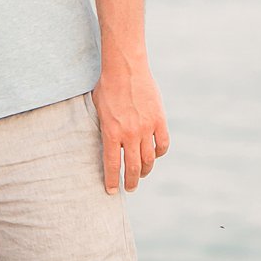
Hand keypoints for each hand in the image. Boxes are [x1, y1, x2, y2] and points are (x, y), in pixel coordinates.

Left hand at [91, 64, 169, 192]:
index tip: (112, 191)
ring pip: (149, 159)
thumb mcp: (98, 110)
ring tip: (142, 174)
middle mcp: (129, 134)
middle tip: (130, 187)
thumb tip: (107, 145)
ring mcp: (146, 128)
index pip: (113, 165)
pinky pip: (162, 144)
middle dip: (131, 182)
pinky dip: (159, 153)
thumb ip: (104, 129)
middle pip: (133, 167)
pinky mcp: (159, 120)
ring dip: (145, 170)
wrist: (125, 68)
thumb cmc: (107, 87)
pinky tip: (154, 156)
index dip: (112, 181)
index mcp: (111, 133)